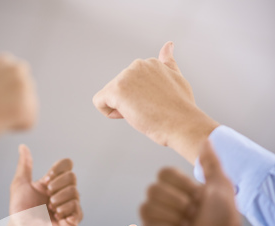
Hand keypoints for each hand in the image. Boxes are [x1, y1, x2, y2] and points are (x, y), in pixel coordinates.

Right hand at [0, 10, 37, 151]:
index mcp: (5, 60)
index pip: (13, 88)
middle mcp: (18, 69)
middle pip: (23, 98)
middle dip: (8, 107)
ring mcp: (23, 88)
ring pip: (26, 111)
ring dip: (10, 117)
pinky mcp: (26, 108)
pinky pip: (28, 124)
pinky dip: (14, 127)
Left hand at [0, 145, 82, 225]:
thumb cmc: (19, 212)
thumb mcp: (20, 185)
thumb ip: (25, 166)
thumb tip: (23, 146)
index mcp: (52, 183)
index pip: (66, 166)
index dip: (59, 168)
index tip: (47, 178)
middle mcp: (62, 193)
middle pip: (72, 176)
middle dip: (58, 184)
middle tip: (47, 195)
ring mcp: (69, 207)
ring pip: (75, 191)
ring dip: (59, 198)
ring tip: (50, 208)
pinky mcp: (73, 220)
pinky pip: (77, 207)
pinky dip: (65, 208)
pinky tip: (56, 215)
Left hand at [93, 41, 217, 162]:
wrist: (181, 123)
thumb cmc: (180, 108)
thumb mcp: (177, 79)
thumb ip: (168, 64)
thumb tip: (168, 45)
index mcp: (150, 63)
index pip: (133, 85)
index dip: (142, 100)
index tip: (157, 104)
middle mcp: (137, 65)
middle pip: (121, 91)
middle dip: (131, 104)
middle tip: (151, 110)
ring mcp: (126, 76)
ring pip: (111, 97)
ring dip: (123, 110)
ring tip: (143, 112)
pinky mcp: (116, 90)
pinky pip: (99, 102)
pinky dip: (109, 113)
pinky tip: (128, 114)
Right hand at [140, 140, 268, 225]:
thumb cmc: (225, 221)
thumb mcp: (221, 186)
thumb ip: (211, 163)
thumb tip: (207, 140)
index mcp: (177, 193)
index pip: (162, 174)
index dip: (181, 185)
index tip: (198, 198)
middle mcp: (164, 208)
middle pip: (151, 190)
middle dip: (177, 203)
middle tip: (193, 216)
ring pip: (145, 208)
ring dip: (172, 219)